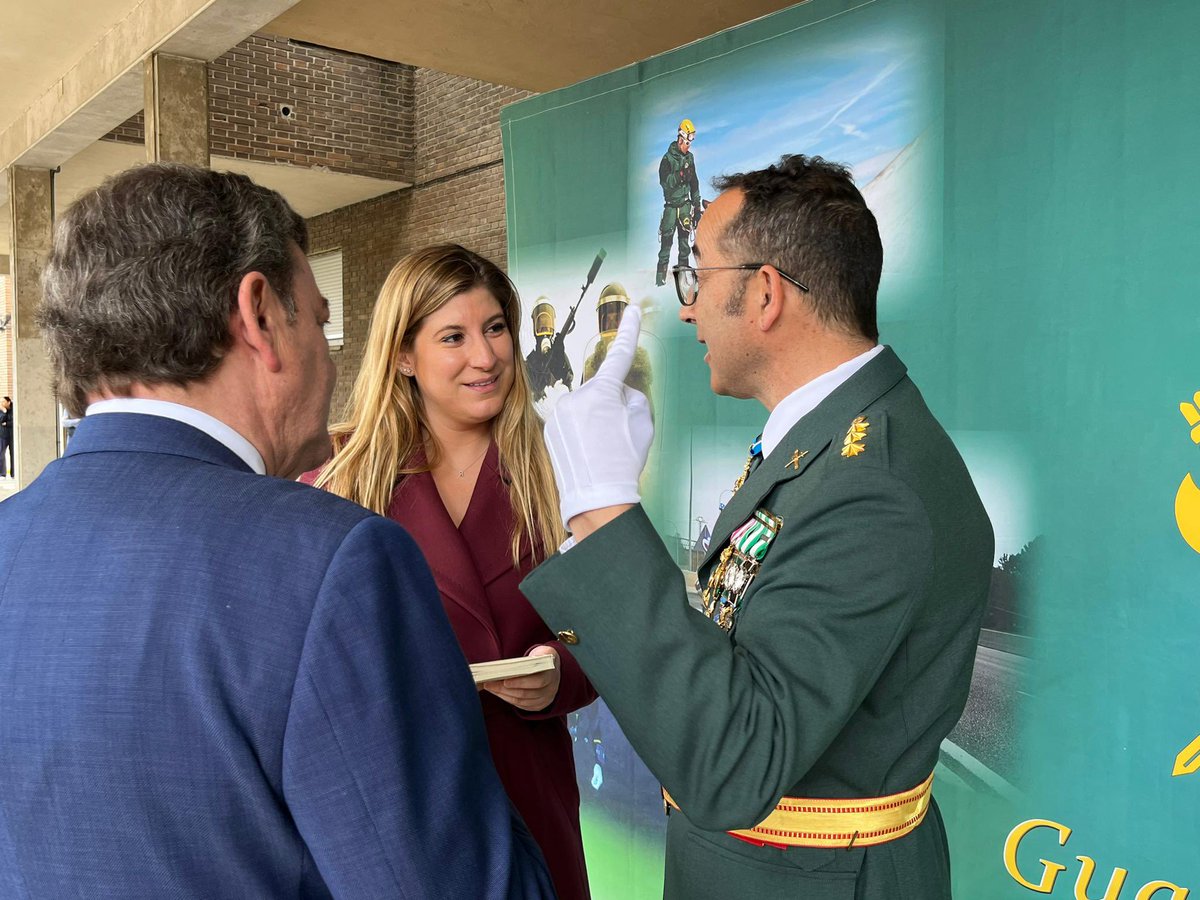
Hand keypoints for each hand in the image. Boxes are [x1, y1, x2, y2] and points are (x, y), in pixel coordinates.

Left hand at [482, 645, 560, 711]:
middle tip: (489, 684)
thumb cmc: (543, 658)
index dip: (520, 682)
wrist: (552, 669)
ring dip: (503, 695)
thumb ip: (535, 654)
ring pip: (521, 701)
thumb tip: (518, 663)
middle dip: (505, 689)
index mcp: (552, 675)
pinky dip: (508, 699)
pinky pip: (521, 705)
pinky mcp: (538, 705)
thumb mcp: (543, 651)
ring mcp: (544, 699)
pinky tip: (498, 692)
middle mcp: (550, 690)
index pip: (537, 682)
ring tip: (490, 687)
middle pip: (525, 693)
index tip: (505, 680)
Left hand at [543, 305, 653, 527]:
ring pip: (585, 408)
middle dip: (612, 406)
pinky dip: (580, 434)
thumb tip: (616, 393)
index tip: (633, 311)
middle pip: (603, 392)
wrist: (597, 498)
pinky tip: (586, 452)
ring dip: (594, 422)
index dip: (630, 332)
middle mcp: (577, 395)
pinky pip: (571, 423)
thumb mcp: (643, 421)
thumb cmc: (624, 461)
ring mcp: (559, 412)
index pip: (621, 355)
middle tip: (617, 436)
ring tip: (600, 449)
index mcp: (603, 390)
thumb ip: (631, 396)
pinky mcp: (549, 428)